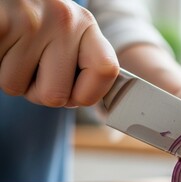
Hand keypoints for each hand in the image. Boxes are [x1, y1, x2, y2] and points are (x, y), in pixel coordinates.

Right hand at [0, 0, 118, 106]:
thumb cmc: (35, 18)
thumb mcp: (69, 30)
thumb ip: (86, 60)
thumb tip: (89, 98)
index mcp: (86, 23)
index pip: (105, 71)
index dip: (88, 95)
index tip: (76, 94)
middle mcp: (63, 20)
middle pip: (56, 95)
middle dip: (40, 92)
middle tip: (33, 67)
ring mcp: (30, 21)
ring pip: (17, 88)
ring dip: (13, 77)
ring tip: (14, 50)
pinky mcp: (1, 25)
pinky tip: (3, 47)